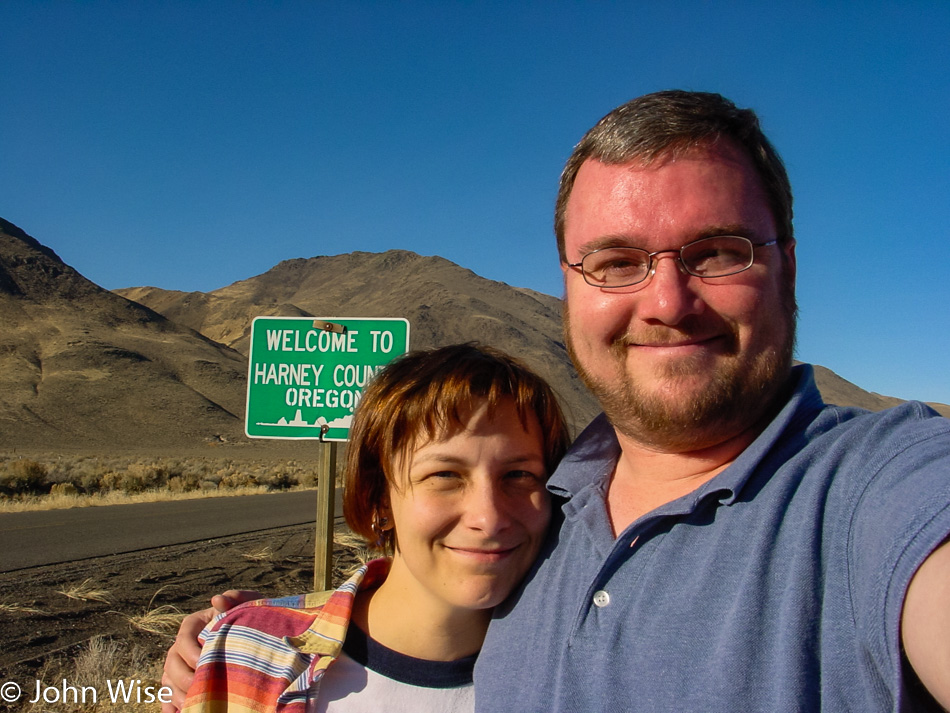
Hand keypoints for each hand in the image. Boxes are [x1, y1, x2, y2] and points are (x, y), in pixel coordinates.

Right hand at [160, 590, 262, 712]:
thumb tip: (217, 599)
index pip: (183, 637)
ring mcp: (180, 665)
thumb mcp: (250, 603)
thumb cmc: (251, 617)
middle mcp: (183, 645)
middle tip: (201, 688)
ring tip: (195, 705)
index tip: (203, 662)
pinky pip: (168, 697)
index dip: (189, 651)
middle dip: (183, 678)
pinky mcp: (181, 683)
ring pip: (168, 680)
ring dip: (178, 695)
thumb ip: (236, 598)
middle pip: (171, 662)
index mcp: (195, 624)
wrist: (258, 637)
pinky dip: (171, 707)